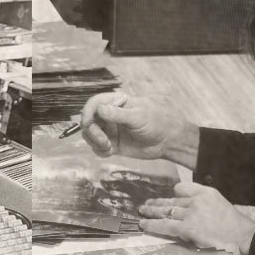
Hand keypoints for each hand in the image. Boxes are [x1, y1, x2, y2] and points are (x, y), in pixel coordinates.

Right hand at [78, 93, 197, 162]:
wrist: (167, 142)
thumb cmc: (156, 123)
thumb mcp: (138, 117)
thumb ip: (118, 114)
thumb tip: (99, 109)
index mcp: (116, 103)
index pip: (94, 103)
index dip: (87, 112)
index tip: (88, 123)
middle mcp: (109, 115)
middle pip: (88, 120)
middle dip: (92, 132)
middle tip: (103, 141)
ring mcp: (109, 130)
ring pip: (89, 134)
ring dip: (94, 142)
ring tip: (108, 148)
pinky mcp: (111, 143)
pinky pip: (96, 147)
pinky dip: (99, 150)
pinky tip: (110, 152)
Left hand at [140, 182, 254, 254]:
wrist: (246, 240)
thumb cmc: (238, 230)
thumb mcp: (223, 208)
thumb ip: (207, 207)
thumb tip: (193, 213)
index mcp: (208, 193)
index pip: (184, 187)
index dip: (175, 193)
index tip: (170, 196)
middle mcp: (198, 200)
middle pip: (172, 200)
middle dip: (158, 203)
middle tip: (147, 204)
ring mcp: (191, 213)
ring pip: (166, 211)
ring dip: (151, 212)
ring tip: (142, 212)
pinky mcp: (187, 228)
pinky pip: (164, 225)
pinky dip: (151, 225)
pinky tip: (143, 225)